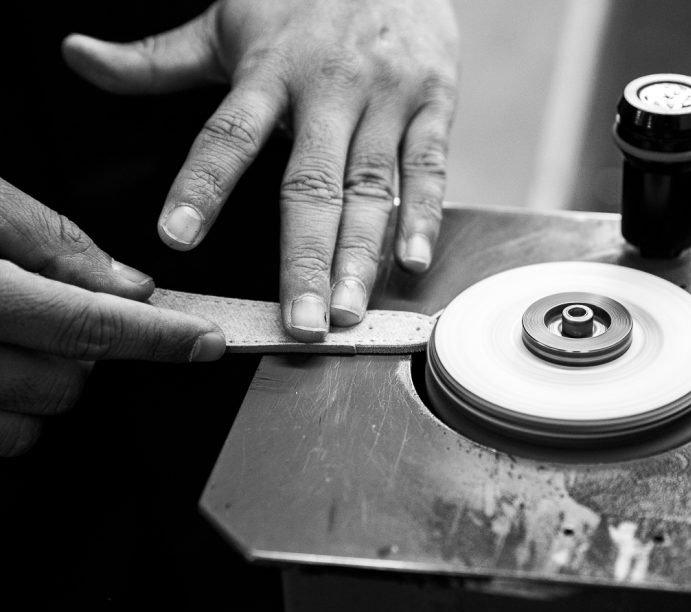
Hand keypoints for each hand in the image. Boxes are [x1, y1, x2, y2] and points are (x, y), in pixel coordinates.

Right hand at [0, 179, 224, 456]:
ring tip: (23, 339)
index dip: (160, 336)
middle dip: (88, 356)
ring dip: (46, 388)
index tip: (208, 340)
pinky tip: (4, 372)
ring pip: (30, 424)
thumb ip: (50, 242)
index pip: (91, 325)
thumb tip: (130, 285)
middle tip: (67, 314)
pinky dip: (13, 414)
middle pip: (67, 384)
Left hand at [62, 0, 460, 340]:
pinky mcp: (434, 103)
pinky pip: (429, 167)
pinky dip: (424, 216)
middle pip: (311, 183)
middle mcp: (329, 87)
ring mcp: (386, 97)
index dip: (203, 186)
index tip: (176, 239)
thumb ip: (158, 58)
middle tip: (299, 323)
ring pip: (373, 187)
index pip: (228, 134)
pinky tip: (412, 262)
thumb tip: (78, 57)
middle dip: (306, 260)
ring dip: (361, 255)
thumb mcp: (226, 21)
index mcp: (270, 69)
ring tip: (348, 313)